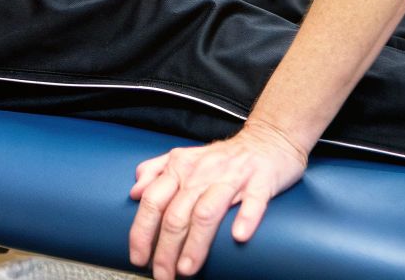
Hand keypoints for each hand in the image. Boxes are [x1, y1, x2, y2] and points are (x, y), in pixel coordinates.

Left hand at [127, 122, 308, 278]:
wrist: (269, 138)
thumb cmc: (225, 156)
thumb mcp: (185, 157)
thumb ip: (156, 171)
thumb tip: (135, 191)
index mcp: (180, 166)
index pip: (152, 201)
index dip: (141, 232)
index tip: (138, 257)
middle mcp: (202, 171)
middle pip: (176, 214)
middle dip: (165, 249)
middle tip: (163, 275)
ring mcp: (232, 176)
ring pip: (207, 212)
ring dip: (195, 244)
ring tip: (186, 269)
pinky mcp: (261, 180)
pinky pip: (253, 200)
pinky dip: (246, 218)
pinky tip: (238, 236)